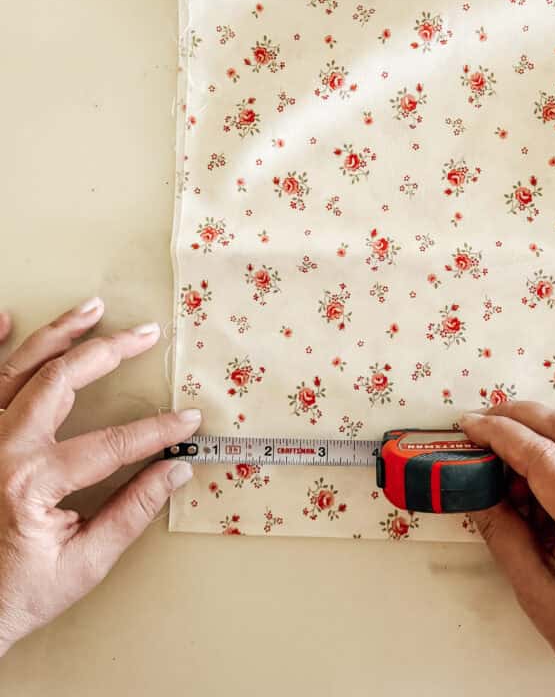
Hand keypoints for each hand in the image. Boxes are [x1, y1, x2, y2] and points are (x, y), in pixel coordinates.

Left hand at [0, 298, 199, 653]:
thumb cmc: (14, 594)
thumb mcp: (82, 564)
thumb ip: (131, 513)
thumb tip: (176, 472)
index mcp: (30, 482)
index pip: (111, 443)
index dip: (157, 430)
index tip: (188, 421)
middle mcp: (0, 449)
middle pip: (61, 380)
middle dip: (109, 351)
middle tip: (146, 334)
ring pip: (18, 369)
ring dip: (58, 334)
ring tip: (92, 308)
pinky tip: (8, 319)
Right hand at [460, 403, 554, 696]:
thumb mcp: (538, 595)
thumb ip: (503, 533)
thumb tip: (474, 486)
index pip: (546, 459)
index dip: (501, 435)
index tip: (469, 426)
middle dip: (520, 415)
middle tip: (482, 421)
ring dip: (543, 429)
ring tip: (505, 448)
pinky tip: (541, 470)